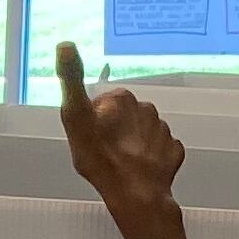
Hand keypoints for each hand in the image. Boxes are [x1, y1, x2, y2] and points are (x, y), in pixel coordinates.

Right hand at [54, 43, 183, 223]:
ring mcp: (163, 131)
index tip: (89, 137)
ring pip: (141, 132)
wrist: (135, 194)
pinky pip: (159, 150)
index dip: (93, 121)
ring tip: (120, 163)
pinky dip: (150, 157)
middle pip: (123, 117)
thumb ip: (70, 80)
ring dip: (131, 143)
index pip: (102, 104)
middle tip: (102, 152)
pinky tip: (138, 169)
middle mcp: (146, 108)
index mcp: (122, 98)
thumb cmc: (101, 159)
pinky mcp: (173, 151)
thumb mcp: (74, 118)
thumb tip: (65, 44)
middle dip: (113, 130)